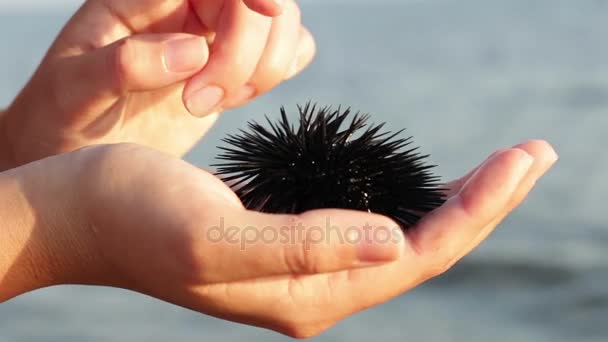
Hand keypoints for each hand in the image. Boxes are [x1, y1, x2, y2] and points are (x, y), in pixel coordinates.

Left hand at [0, 0, 314, 169]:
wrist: (81, 149)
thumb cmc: (66, 115)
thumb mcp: (75, 89)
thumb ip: (125, 64)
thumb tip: (191, 52)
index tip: (266, 13)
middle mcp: (187, 7)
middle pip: (258, 5)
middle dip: (244, 54)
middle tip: (199, 102)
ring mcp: (216, 35)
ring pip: (284, 26)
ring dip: (263, 68)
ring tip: (209, 103)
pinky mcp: (237, 66)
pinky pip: (287, 52)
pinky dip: (274, 74)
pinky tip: (232, 99)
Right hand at [0, 140, 556, 336]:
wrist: (80, 213)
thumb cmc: (134, 216)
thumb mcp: (216, 237)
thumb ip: (305, 246)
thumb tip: (395, 242)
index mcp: (306, 295)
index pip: (419, 256)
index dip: (479, 209)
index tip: (525, 159)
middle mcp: (311, 291)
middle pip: (422, 250)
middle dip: (482, 204)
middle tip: (533, 154)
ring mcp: (298, 270)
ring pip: (400, 240)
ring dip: (452, 203)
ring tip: (498, 169)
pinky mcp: (284, 243)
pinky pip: (367, 227)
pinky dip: (408, 202)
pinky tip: (424, 185)